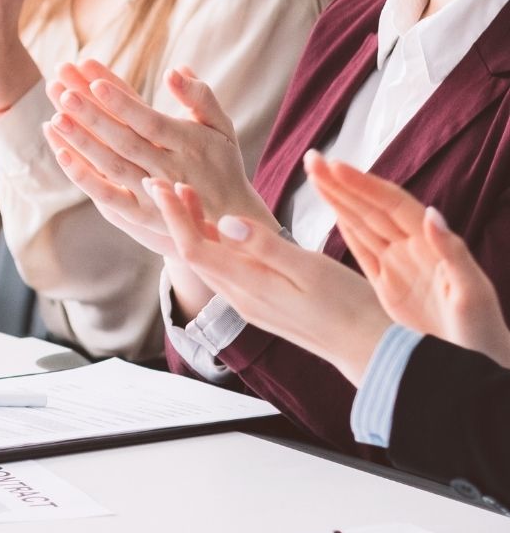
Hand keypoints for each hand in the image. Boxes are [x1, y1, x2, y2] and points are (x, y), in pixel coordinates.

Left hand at [45, 60, 278, 234]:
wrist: (229, 218)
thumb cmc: (221, 163)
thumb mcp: (221, 126)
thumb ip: (200, 96)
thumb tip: (174, 68)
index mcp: (187, 142)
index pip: (147, 118)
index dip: (121, 101)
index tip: (93, 78)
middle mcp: (168, 167)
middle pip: (122, 138)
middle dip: (91, 112)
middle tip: (61, 88)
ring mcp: (152, 192)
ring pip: (111, 165)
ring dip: (82, 141)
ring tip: (55, 117)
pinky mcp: (139, 214)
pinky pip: (108, 196)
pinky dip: (84, 178)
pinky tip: (62, 155)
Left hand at [147, 179, 391, 384]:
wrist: (371, 350)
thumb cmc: (348, 305)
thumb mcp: (310, 268)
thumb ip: (265, 246)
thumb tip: (225, 221)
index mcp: (249, 286)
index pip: (194, 247)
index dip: (174, 215)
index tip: (161, 185)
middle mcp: (241, 298)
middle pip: (193, 254)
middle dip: (174, 217)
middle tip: (161, 182)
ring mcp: (249, 304)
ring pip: (208, 262)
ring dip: (192, 228)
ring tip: (186, 196)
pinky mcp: (261, 305)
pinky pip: (224, 270)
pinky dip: (213, 243)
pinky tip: (220, 228)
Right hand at [306, 152, 509, 366]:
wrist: (474, 364)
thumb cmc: (480, 333)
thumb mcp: (472, 293)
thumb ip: (453, 252)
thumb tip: (432, 213)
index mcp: (431, 244)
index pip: (392, 205)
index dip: (364, 185)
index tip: (337, 166)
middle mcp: (414, 247)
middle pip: (372, 207)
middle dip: (343, 183)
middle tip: (314, 160)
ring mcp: (400, 264)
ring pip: (363, 223)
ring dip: (339, 199)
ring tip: (314, 175)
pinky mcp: (388, 283)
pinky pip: (363, 249)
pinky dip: (346, 228)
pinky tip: (333, 212)